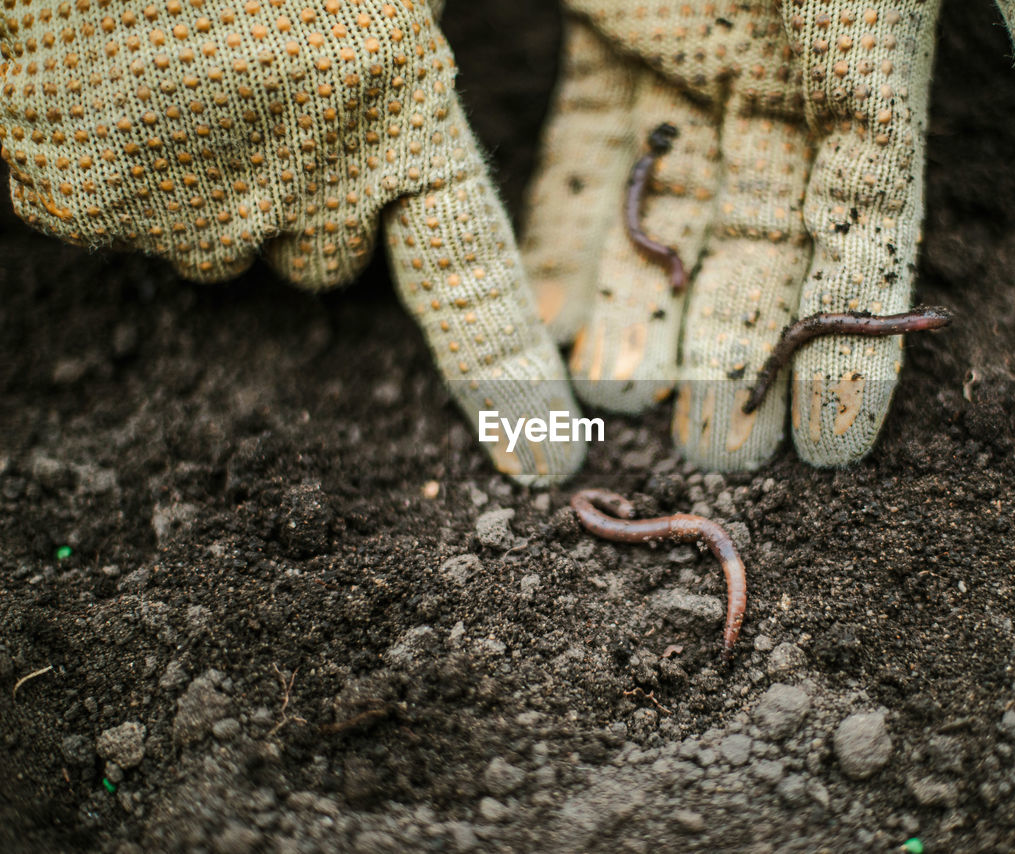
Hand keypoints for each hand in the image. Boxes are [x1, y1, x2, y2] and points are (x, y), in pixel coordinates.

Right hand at [1, 0, 582, 483]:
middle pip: (314, 259)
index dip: (502, 373)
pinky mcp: (85, 199)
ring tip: (159, 61)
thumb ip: (390, 73)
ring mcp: (197, 200)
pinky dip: (83, 157)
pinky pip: (93, 210)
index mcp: (402, 111)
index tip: (540, 465)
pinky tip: (87, 71)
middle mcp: (313, 179)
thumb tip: (381, 141)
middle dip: (289, 204)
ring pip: (200, 239)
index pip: (470, 275)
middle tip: (244, 95)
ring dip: (186, 176)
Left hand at [522, 1, 1014, 470]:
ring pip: (669, 214)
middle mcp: (789, 82)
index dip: (854, 344)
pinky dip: (568, 230)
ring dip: (643, 311)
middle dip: (738, 353)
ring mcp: (694, 55)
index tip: (835, 452)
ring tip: (616, 412)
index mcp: (881, 72)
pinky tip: (550, 315)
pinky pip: (587, 147)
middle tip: (712, 459)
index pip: (872, 238)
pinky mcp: (611, 25)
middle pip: (762, 249)